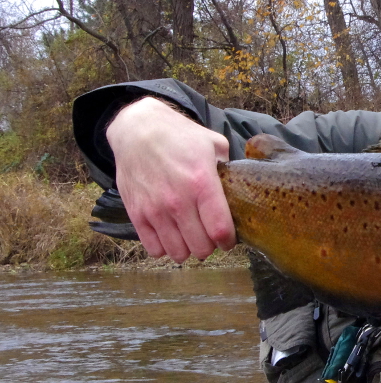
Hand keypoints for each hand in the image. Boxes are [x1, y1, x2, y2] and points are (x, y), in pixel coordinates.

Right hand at [106, 97, 235, 261]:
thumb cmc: (179, 136)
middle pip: (201, 247)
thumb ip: (229, 168)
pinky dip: (164, 248)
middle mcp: (178, 200)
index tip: (229, 239)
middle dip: (210, 247)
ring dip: (188, 250)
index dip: (228, 241)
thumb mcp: (213, 144)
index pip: (220, 230)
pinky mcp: (136, 213)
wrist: (137, 129)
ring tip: (190, 237)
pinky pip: (154, 249)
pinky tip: (170, 236)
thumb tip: (242, 185)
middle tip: (209, 237)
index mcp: (202, 183)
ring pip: (178, 252)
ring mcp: (155, 209)